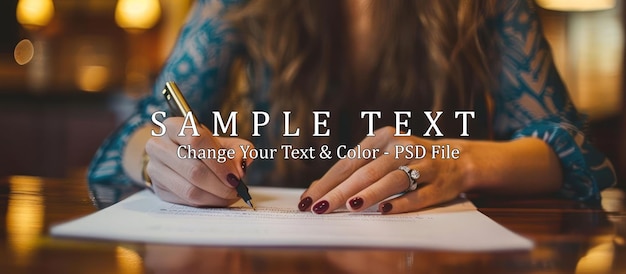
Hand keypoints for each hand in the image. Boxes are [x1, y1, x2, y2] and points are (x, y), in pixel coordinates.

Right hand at [145, 117, 253, 206]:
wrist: (179, 156)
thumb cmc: (205, 148)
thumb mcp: (225, 143)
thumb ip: (240, 149)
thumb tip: (241, 166)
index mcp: (174, 126)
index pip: (196, 140)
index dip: (219, 161)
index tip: (236, 175)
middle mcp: (158, 145)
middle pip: (194, 169)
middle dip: (221, 184)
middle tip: (236, 189)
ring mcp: (155, 168)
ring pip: (189, 190)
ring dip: (215, 197)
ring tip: (230, 196)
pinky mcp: (158, 188)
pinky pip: (186, 201)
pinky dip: (207, 203)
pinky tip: (218, 199)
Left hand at [298, 126, 471, 213]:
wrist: (457, 159)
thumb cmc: (406, 161)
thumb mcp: (381, 157)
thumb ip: (354, 171)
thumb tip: (316, 189)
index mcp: (382, 138)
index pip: (349, 163)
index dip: (327, 182)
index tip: (309, 200)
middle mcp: (402, 147)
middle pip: (366, 172)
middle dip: (340, 192)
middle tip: (320, 208)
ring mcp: (423, 164)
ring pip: (392, 180)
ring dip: (371, 194)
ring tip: (351, 206)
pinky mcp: (439, 183)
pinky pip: (419, 194)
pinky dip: (402, 203)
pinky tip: (386, 211)